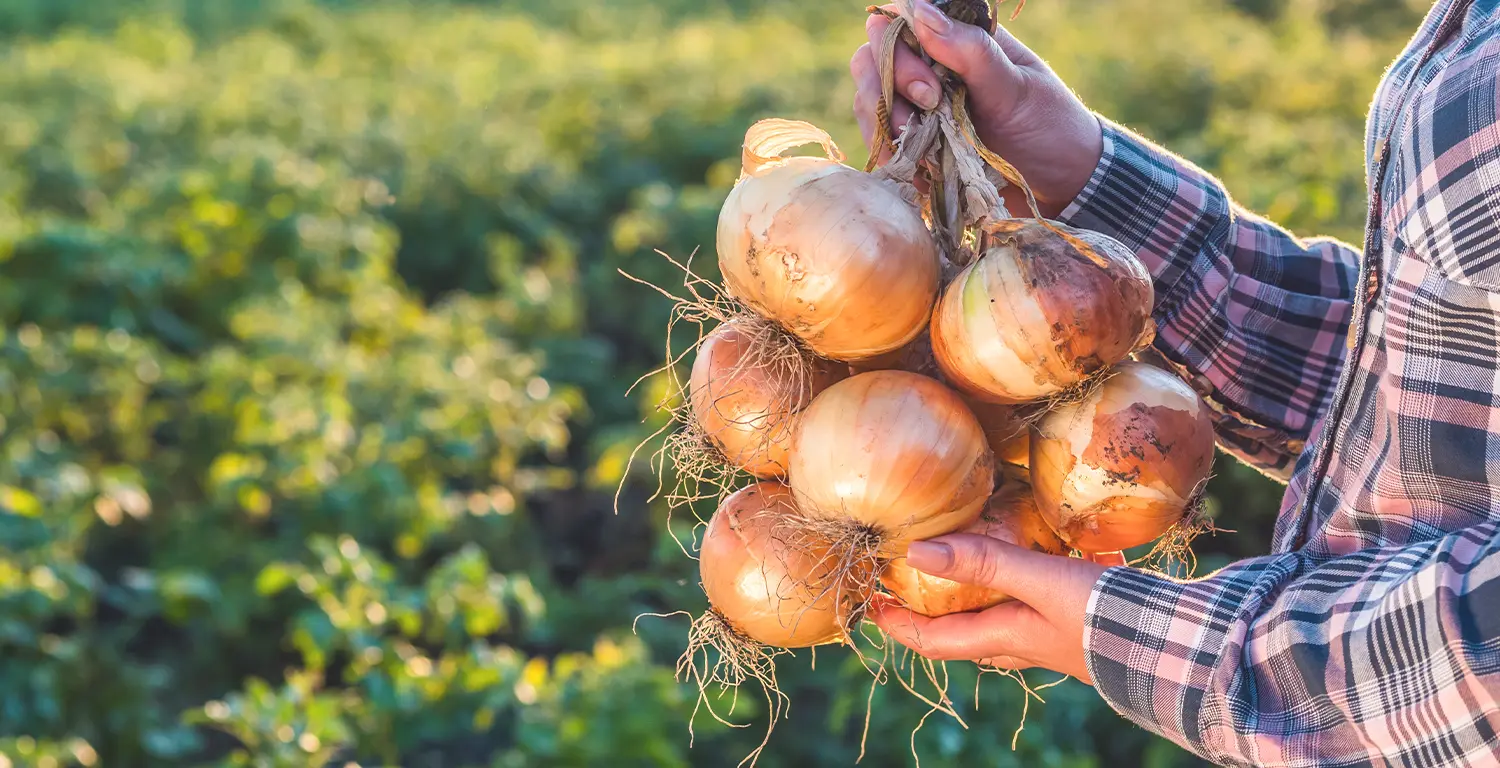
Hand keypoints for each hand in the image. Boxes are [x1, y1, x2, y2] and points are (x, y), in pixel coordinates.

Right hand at [850, 0, 1103, 217]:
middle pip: (872, 59)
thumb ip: (969, 51)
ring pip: (869, 100)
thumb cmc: (1050, 128)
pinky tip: (915, 166)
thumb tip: (918, 12)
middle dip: (890, 87)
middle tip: (929, 111)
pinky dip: (887, 152)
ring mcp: (919, 108)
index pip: (900, 23)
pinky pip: (879, 140)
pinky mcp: (915, 145)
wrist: (1064, 187)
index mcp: (960, 40)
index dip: (898, 48)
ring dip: (885, 122)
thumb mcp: (1014, 89)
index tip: (929, 86)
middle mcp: (932, 68)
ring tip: (922, 146)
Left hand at [868, 535, 1124, 682]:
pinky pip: (1038, 598)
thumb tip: (916, 551)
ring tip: (967, 553)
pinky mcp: (1081, 618)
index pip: (932, 640)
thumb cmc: (1105, 615)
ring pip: (1000, 614)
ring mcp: (1053, 633)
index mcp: (1004, 638)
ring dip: (979, 591)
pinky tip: (1041, 544)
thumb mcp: (1040, 580)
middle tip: (912, 573)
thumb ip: (984, 562)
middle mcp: (1022, 642)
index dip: (897, 624)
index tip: (870, 601)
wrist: (1180, 641)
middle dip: (933, 606)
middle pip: (962, 630)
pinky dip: (1025, 576)